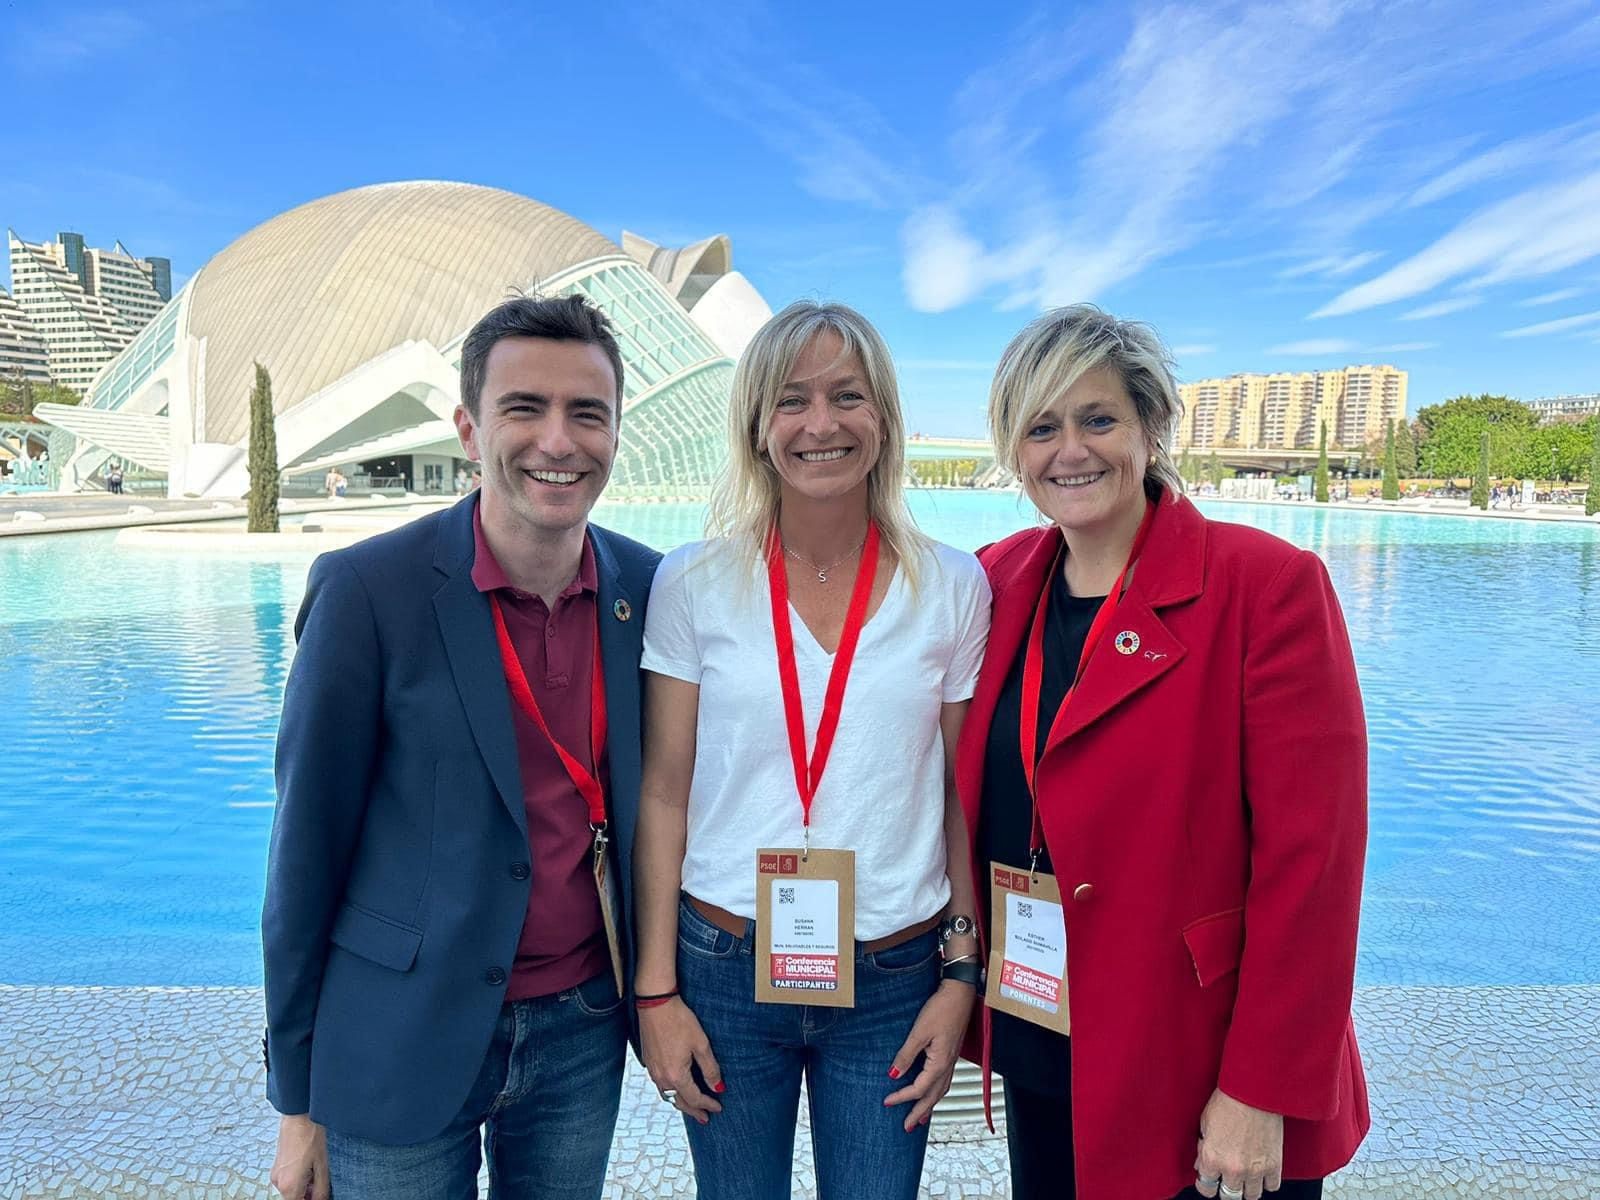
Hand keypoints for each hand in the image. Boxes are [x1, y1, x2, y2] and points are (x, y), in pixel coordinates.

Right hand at [270, 1113, 328, 1199]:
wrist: (298, 1116)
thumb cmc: (310, 1136)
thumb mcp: (322, 1165)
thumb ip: (321, 1188)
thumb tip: (321, 1199)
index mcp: (289, 1186)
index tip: (319, 1195)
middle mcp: (278, 1183)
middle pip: (293, 1198)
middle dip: (308, 1195)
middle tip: (320, 1183)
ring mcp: (275, 1174)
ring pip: (290, 1190)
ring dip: (303, 1187)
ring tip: (316, 1171)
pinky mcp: (276, 1166)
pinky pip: (287, 1180)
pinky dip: (297, 1179)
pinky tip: (308, 1166)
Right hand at [640, 997, 724, 1124]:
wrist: (655, 1004)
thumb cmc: (679, 1020)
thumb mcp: (700, 1044)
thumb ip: (710, 1068)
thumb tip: (718, 1087)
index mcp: (676, 1075)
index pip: (694, 1098)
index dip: (708, 1104)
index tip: (718, 1108)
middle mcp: (661, 1077)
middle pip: (679, 1101)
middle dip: (693, 1110)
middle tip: (704, 1118)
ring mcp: (653, 1070)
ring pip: (668, 1094)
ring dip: (681, 1102)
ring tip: (691, 1107)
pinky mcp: (648, 1062)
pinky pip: (661, 1085)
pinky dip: (671, 1091)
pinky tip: (676, 1088)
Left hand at [884, 980, 975, 1131]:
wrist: (960, 993)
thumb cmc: (942, 1008)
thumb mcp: (919, 1032)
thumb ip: (906, 1055)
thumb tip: (894, 1074)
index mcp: (940, 1063)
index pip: (919, 1088)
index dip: (902, 1097)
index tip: (887, 1102)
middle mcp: (948, 1065)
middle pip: (933, 1097)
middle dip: (920, 1113)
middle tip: (908, 1127)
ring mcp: (952, 1060)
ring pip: (941, 1090)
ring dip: (930, 1105)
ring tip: (922, 1117)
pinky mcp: (952, 1052)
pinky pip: (944, 1080)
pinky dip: (936, 1091)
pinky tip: (932, 1090)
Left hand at [1193, 1088, 1282, 1199]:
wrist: (1254, 1092)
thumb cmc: (1228, 1101)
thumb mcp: (1205, 1123)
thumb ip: (1203, 1148)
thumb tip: (1201, 1164)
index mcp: (1212, 1158)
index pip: (1206, 1188)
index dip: (1206, 1184)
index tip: (1209, 1180)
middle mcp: (1233, 1169)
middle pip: (1229, 1196)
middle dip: (1226, 1187)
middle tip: (1227, 1177)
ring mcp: (1255, 1170)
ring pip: (1251, 1196)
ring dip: (1246, 1187)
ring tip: (1245, 1175)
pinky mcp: (1274, 1165)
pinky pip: (1272, 1187)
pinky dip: (1267, 1182)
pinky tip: (1261, 1172)